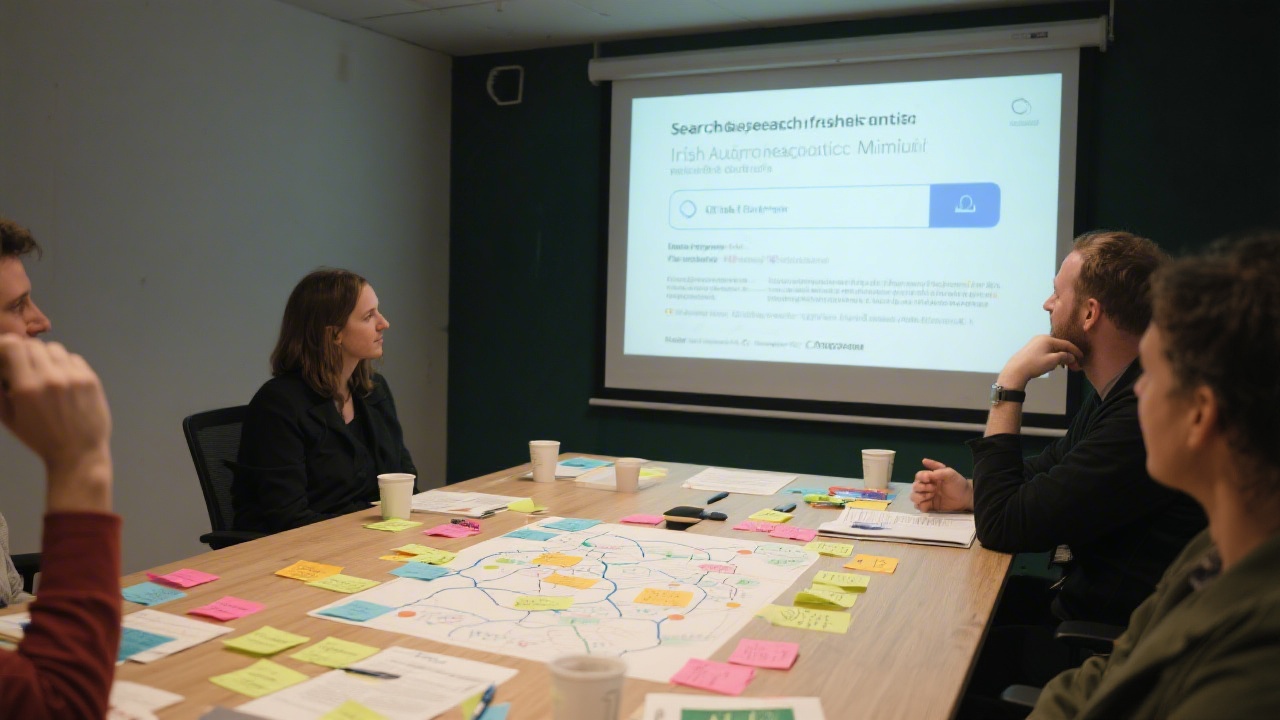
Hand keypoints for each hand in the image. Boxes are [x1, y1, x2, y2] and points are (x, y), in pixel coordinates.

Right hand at [0, 336, 112, 510]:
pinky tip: (63, 381)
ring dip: (46, 358)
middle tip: (25, 368)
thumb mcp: (9, 418)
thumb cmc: (40, 438)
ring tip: (45, 375)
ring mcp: (73, 377)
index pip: (14, 346)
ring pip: (55, 349)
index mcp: (27, 388)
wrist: (78, 453)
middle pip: (34, 345)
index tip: (6, 355)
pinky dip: (65, 365)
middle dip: (25, 354)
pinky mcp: (90, 379)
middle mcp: (50, 378)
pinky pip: (74, 358)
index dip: (7, 346)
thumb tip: (0, 366)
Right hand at [911, 458, 972, 511]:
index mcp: (930, 477)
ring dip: (919, 497)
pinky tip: (929, 504)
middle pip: (914, 486)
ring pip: (913, 497)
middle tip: (934, 489)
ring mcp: (927, 497)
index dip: (921, 477)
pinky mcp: (929, 507)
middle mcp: (926, 486)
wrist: (965, 498)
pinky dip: (921, 506)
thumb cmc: (958, 484)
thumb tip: (923, 460)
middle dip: (922, 488)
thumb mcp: (949, 473)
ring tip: (931, 497)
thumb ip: (937, 470)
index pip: (918, 476)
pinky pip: (919, 507)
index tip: (928, 479)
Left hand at [998, 334, 1083, 388]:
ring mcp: (1035, 343)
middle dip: (1068, 356)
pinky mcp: (1031, 349)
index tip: (1082, 358)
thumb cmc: (1035, 365)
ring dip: (1060, 357)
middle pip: (1060, 346)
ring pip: (1053, 349)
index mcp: (1048, 339)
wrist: (1015, 370)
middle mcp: (1041, 338)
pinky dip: (1052, 357)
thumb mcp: (1052, 361)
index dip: (1076, 351)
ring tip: (1064, 367)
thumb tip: (1072, 356)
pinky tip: (1053, 365)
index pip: (1066, 344)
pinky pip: (1046, 351)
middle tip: (1074, 367)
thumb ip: (1064, 357)